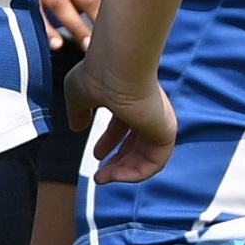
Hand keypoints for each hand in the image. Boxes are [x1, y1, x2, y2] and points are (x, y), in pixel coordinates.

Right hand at [61, 56, 175, 183]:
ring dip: (124, 172)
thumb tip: (77, 128)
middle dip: (118, 161)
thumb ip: (79, 113)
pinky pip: (155, 162)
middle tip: (100, 175)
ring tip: (102, 179)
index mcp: (131, 99)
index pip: (125, 125)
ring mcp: (159, 120)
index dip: (109, 142)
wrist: (118, 66)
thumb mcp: (78, 96)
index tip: (95, 156)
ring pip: (147, 156)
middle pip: (138, 143)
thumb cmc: (97, 75)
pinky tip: (115, 176)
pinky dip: (136, 173)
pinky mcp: (166, 131)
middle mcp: (148, 110)